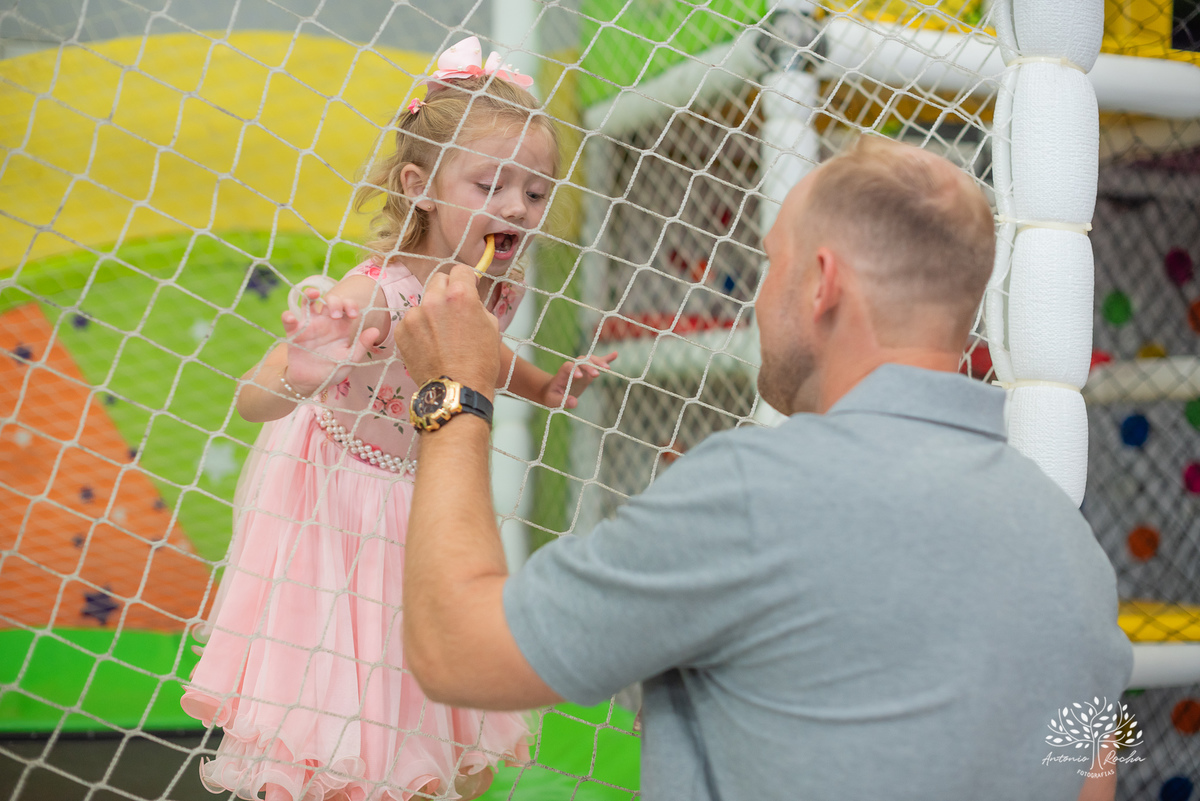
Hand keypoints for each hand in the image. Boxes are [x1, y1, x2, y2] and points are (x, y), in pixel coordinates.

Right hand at [281, 288, 379, 393]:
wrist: (311, 383)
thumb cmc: (332, 370)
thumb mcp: (350, 360)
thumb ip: (361, 345)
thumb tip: (375, 330)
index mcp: (341, 327)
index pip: (347, 307)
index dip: (351, 305)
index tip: (353, 315)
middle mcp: (326, 322)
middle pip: (330, 300)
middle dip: (335, 301)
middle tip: (335, 315)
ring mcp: (309, 325)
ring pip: (308, 301)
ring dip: (310, 294)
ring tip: (313, 295)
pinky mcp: (293, 333)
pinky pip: (288, 319)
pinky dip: (288, 316)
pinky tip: (292, 318)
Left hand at [395, 263, 501, 394]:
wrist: (456, 391)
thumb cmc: (480, 363)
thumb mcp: (491, 327)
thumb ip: (477, 305)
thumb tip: (469, 298)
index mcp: (460, 295)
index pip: (460, 270)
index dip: (466, 279)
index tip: (466, 288)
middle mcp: (434, 300)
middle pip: (438, 280)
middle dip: (447, 291)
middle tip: (453, 312)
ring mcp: (414, 315)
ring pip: (423, 302)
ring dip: (431, 312)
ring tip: (441, 336)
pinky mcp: (401, 331)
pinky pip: (411, 321)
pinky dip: (419, 329)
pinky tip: (429, 346)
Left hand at [542, 351, 617, 408]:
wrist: (553, 390)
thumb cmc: (552, 396)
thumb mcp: (554, 401)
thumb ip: (563, 401)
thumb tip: (575, 403)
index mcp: (563, 373)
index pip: (568, 367)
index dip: (574, 369)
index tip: (579, 376)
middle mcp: (573, 368)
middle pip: (581, 361)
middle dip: (589, 366)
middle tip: (597, 375)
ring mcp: (581, 368)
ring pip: (590, 360)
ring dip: (598, 362)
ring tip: (607, 368)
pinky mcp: (588, 372)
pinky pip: (597, 363)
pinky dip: (606, 359)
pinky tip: (615, 354)